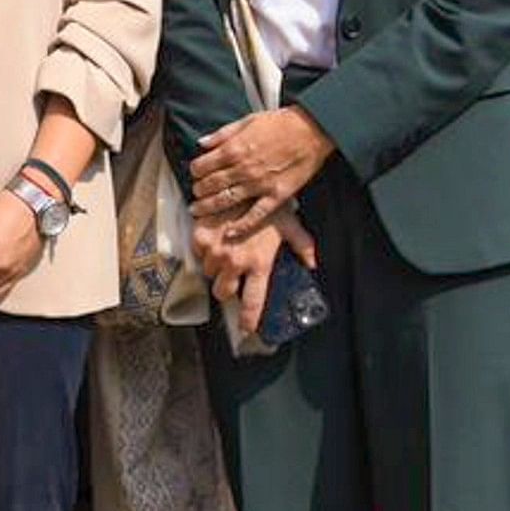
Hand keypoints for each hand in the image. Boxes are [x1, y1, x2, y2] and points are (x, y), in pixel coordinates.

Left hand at [190, 109, 333, 232]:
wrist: (311, 130)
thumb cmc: (281, 123)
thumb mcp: (248, 120)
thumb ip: (223, 134)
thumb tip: (202, 143)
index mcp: (235, 148)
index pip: (203, 165)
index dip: (195, 171)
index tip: (195, 174)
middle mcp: (243, 168)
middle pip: (211, 185)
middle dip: (199, 191)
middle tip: (196, 194)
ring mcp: (259, 184)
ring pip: (226, 200)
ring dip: (208, 207)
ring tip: (198, 211)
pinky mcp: (276, 195)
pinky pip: (256, 215)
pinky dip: (242, 226)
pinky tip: (230, 232)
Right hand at [195, 203, 321, 341]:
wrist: (241, 180)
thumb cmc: (267, 201)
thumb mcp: (289, 224)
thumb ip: (301, 245)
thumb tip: (312, 263)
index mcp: (258, 263)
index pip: (252, 302)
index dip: (248, 320)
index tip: (246, 330)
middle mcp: (234, 262)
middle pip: (222, 292)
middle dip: (225, 288)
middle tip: (231, 276)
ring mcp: (215, 251)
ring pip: (208, 272)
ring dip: (215, 267)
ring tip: (224, 251)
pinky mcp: (200, 237)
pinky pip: (197, 253)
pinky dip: (204, 248)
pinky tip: (214, 237)